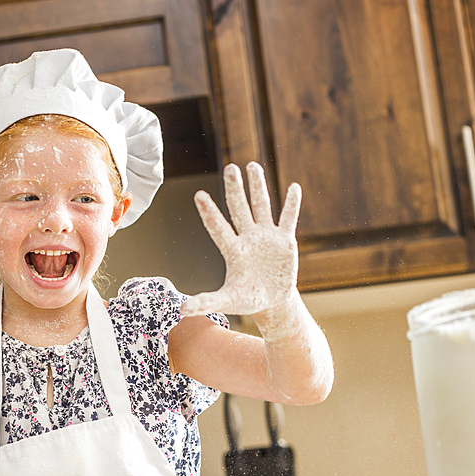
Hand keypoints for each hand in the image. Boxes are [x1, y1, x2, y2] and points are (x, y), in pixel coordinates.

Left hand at [180, 161, 301, 317]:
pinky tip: (294, 187)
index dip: (209, 212)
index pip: (218, 228)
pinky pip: (288, 219)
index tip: (198, 194)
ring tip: (252, 165)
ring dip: (258, 187)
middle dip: (235, 189)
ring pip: (261, 206)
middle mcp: (247, 238)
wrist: (272, 301)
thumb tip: (181, 310)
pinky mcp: (284, 241)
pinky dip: (292, 204)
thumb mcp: (228, 301)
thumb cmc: (247, 299)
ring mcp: (266, 237)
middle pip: (239, 209)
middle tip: (230, 168)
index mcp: (232, 250)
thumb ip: (206, 301)